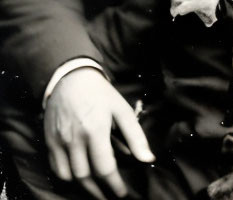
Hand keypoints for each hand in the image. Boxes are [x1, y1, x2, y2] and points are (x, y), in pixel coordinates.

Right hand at [43, 68, 154, 198]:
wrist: (70, 79)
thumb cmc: (101, 95)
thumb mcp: (122, 111)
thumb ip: (135, 137)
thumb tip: (148, 159)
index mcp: (96, 130)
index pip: (105, 168)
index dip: (114, 185)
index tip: (122, 194)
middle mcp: (75, 139)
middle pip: (85, 176)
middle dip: (99, 191)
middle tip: (110, 196)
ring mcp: (59, 141)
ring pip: (68, 176)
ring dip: (82, 187)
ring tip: (96, 191)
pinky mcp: (49, 142)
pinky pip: (56, 168)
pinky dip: (67, 177)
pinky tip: (79, 179)